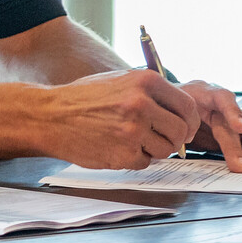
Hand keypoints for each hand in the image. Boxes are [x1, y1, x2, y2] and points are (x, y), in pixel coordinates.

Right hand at [42, 69, 200, 168]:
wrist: (50, 115)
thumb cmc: (85, 98)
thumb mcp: (121, 81)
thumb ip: (152, 93)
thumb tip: (181, 112)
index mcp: (146, 81)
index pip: (187, 106)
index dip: (191, 122)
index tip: (188, 129)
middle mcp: (142, 104)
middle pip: (181, 130)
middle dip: (177, 139)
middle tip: (166, 140)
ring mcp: (132, 130)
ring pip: (166, 149)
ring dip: (156, 150)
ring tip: (136, 141)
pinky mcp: (122, 153)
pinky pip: (145, 162)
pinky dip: (136, 158)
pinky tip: (118, 147)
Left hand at [175, 81, 241, 172]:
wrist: (166, 105)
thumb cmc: (167, 108)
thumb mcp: (166, 112)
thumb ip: (176, 125)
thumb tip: (183, 142)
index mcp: (202, 93)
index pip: (222, 97)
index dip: (232, 111)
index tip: (239, 128)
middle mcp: (222, 101)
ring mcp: (231, 113)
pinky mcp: (235, 127)